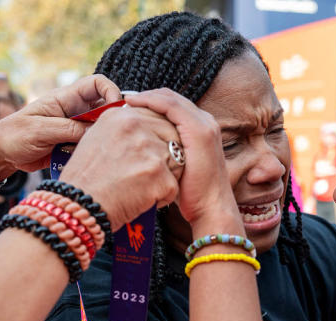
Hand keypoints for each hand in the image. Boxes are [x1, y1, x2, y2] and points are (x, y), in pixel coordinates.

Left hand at [0, 74, 122, 176]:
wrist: (0, 154)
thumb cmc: (14, 135)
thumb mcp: (41, 130)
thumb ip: (70, 129)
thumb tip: (98, 132)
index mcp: (65, 98)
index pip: (97, 84)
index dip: (111, 92)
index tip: (117, 110)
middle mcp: (74, 110)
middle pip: (104, 108)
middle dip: (112, 120)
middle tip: (113, 136)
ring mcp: (74, 127)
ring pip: (101, 129)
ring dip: (103, 139)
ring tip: (100, 151)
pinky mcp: (73, 143)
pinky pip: (92, 145)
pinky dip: (94, 152)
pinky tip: (90, 161)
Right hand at [58, 104, 184, 227]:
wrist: (79, 205)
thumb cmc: (85, 178)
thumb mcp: (95, 138)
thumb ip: (121, 128)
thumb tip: (143, 127)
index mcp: (121, 116)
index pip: (157, 118)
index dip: (158, 138)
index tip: (150, 152)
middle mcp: (137, 128)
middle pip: (172, 136)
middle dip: (167, 156)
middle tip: (150, 173)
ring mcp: (151, 152)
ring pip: (177, 162)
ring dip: (165, 177)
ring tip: (142, 187)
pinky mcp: (160, 177)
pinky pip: (174, 186)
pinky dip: (162, 198)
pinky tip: (142, 200)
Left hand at [123, 89, 238, 231]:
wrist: (211, 209)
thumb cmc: (192, 195)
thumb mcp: (177, 166)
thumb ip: (166, 152)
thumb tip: (143, 148)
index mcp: (202, 129)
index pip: (172, 106)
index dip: (150, 102)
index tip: (130, 107)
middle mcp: (206, 122)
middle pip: (170, 98)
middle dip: (146, 96)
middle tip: (124, 100)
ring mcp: (204, 125)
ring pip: (169, 98)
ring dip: (146, 96)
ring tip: (125, 101)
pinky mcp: (199, 131)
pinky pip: (171, 106)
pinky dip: (151, 102)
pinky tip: (134, 105)